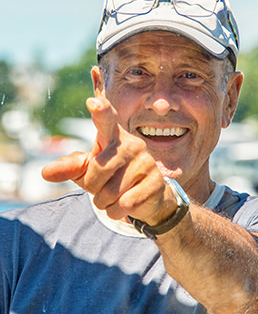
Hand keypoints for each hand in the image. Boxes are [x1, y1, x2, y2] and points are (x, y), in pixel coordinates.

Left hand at [42, 95, 176, 223]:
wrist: (144, 197)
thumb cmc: (111, 178)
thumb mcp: (87, 170)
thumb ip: (68, 168)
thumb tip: (45, 173)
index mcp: (113, 135)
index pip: (106, 119)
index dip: (100, 110)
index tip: (93, 102)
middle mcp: (132, 144)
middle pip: (98, 169)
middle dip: (92, 186)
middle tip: (101, 187)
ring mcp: (146, 162)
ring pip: (110, 191)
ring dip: (103, 202)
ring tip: (112, 198)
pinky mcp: (156, 182)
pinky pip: (126, 203)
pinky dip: (116, 211)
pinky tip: (121, 206)